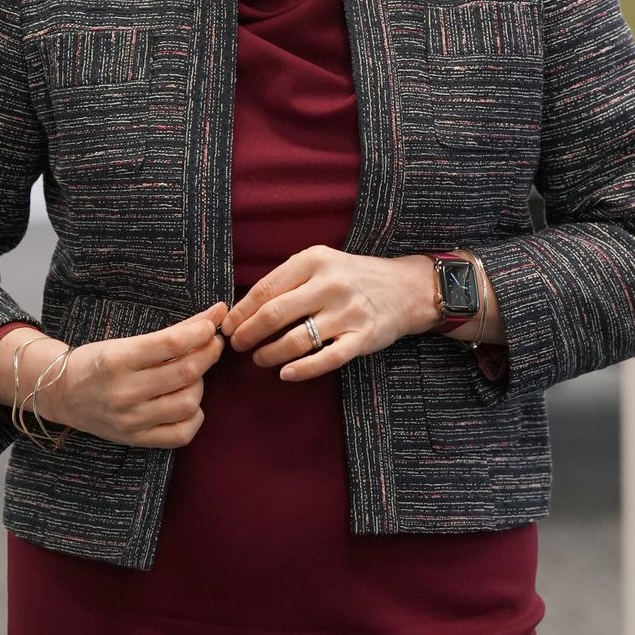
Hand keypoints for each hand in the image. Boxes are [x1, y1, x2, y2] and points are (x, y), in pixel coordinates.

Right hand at [55, 302, 229, 448]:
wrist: (63, 395)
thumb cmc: (97, 362)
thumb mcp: (127, 341)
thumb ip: (174, 331)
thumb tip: (216, 312)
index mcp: (117, 360)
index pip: (170, 344)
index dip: (199, 332)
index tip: (211, 324)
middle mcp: (124, 392)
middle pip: (185, 373)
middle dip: (208, 354)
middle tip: (212, 344)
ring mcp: (131, 420)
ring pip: (188, 403)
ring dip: (200, 384)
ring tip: (192, 374)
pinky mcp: (137, 440)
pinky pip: (181, 434)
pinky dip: (193, 415)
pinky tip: (186, 401)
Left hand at [220, 245, 504, 382]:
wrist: (406, 288)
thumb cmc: (353, 276)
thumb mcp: (322, 263)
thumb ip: (287, 280)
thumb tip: (242, 308)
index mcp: (314, 260)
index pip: (265, 289)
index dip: (241, 312)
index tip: (227, 327)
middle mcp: (330, 283)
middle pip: (274, 314)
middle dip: (248, 334)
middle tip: (237, 346)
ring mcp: (348, 312)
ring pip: (296, 340)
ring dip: (270, 354)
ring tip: (260, 359)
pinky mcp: (363, 337)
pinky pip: (326, 359)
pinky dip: (302, 370)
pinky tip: (287, 374)